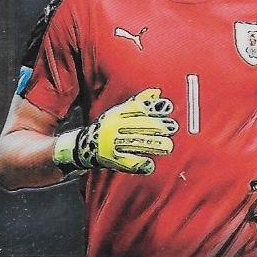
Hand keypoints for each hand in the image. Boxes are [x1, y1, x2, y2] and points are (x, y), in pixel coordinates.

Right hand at [53, 88, 177, 175]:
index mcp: (116, 115)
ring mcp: (112, 144)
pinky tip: (151, 164)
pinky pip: (129, 162)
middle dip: (157, 127)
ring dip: (154, 145)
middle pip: (138, 126)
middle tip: (172, 128)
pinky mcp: (112, 161)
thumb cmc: (108, 127)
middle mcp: (113, 128)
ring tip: (168, 146)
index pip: (137, 109)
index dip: (153, 109)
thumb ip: (138, 102)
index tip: (168, 109)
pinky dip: (141, 164)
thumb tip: (157, 92)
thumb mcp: (119, 112)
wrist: (83, 146)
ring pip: (136, 144)